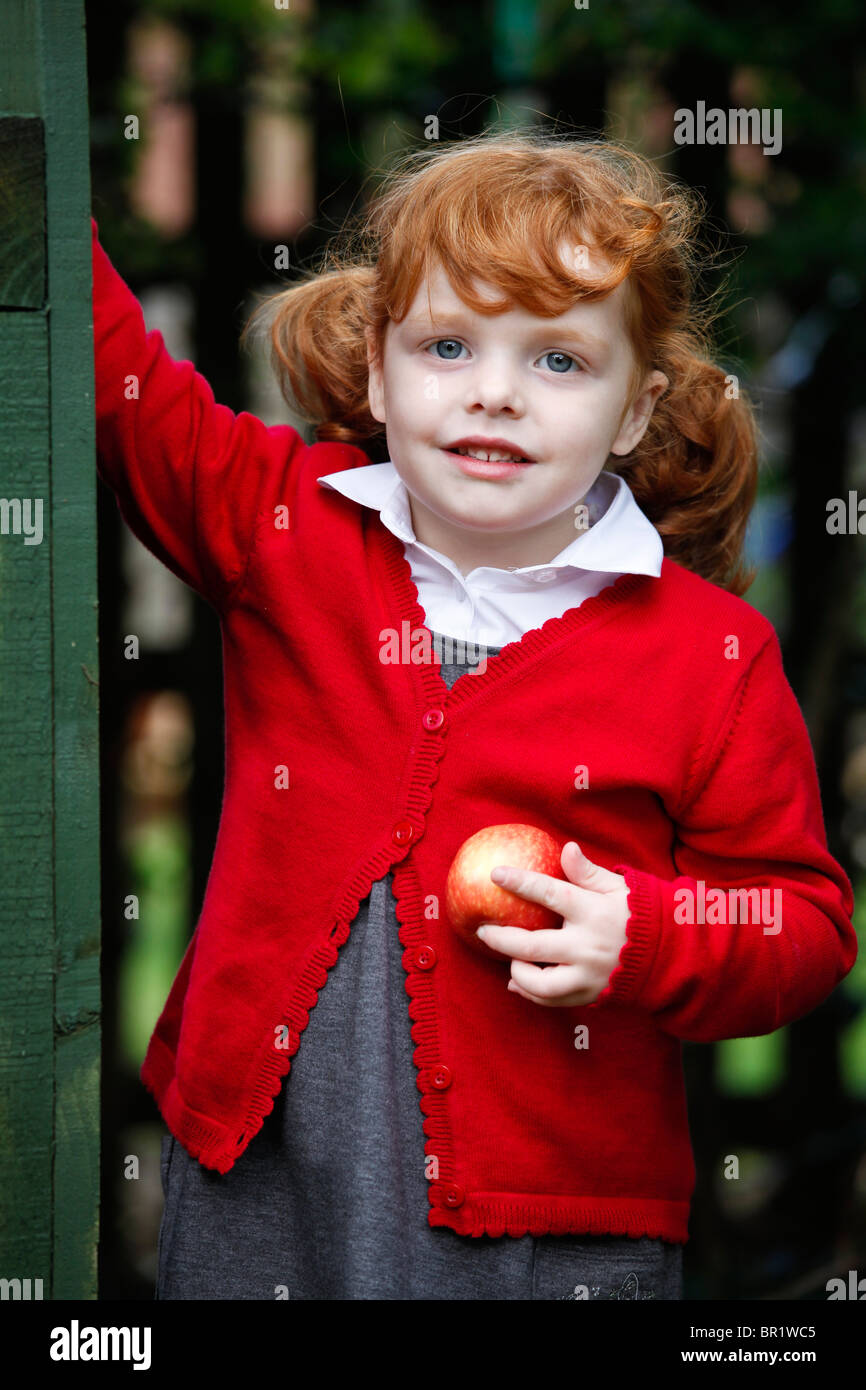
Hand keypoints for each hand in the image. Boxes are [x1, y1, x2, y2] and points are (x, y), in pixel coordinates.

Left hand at [475, 842, 629, 1006]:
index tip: (495, 874)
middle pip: (531, 946)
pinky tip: (517, 981)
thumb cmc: (639, 914)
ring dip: (516, 971)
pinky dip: (529, 992)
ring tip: (508, 960)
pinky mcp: (589, 995)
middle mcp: (587, 946)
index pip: (549, 894)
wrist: (670, 956)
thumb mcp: (619, 887)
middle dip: (500, 938)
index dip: (520, 882)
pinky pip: (551, 999)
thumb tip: (566, 848)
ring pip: (538, 982)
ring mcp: (588, 975)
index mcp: (593, 912)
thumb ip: (588, 872)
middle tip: (483, 929)